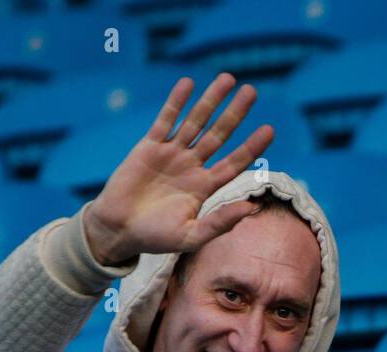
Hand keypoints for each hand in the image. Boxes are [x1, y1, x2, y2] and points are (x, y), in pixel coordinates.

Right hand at [81, 72, 274, 266]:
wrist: (118, 230)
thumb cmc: (155, 238)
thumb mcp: (190, 237)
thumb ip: (220, 223)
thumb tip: (252, 208)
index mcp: (204, 187)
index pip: (234, 162)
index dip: (251, 146)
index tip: (269, 129)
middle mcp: (191, 166)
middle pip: (219, 135)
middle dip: (235, 114)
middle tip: (252, 92)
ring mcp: (171, 154)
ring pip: (195, 121)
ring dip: (210, 100)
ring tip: (227, 78)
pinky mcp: (149, 147)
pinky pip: (165, 120)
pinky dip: (176, 102)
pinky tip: (188, 83)